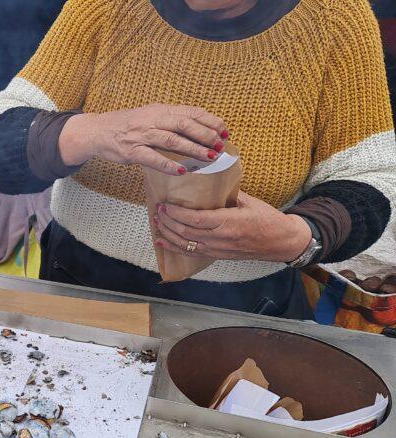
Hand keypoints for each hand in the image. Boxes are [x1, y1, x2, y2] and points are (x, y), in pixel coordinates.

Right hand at [60, 104, 228, 175]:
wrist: (99, 131)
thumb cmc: (128, 125)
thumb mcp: (150, 116)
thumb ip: (171, 120)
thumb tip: (199, 128)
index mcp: (160, 109)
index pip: (190, 112)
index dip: (210, 121)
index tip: (225, 131)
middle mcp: (152, 119)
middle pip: (184, 124)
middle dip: (205, 135)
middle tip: (220, 146)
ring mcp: (141, 135)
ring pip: (172, 140)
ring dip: (193, 149)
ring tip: (209, 157)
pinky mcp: (132, 151)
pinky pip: (152, 158)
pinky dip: (168, 165)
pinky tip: (182, 171)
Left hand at [152, 192, 311, 262]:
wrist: (281, 241)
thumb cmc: (267, 219)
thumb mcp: (249, 201)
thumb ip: (227, 194)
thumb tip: (208, 181)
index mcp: (228, 223)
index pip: (196, 220)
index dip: (177, 214)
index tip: (165, 205)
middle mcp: (221, 239)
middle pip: (186, 232)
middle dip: (168, 222)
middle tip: (157, 211)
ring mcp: (218, 250)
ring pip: (186, 244)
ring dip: (168, 234)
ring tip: (157, 223)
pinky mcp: (217, 256)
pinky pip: (192, 253)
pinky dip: (174, 248)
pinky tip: (162, 242)